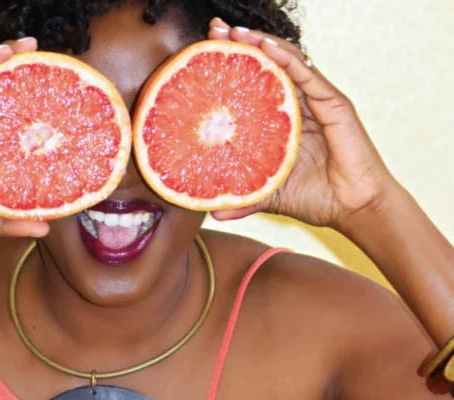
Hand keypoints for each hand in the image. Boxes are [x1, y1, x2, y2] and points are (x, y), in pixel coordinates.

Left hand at [207, 18, 398, 228]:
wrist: (353, 208)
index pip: (253, 87)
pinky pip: (307, 75)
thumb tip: (213, 212)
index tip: (203, 56)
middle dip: (240, 46)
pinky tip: (264, 46)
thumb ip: (243, 199)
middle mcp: (298, 107)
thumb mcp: (270, 196)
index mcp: (282, 123)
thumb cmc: (316, 199)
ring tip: (232, 31)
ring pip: (286, 63)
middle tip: (212, 31)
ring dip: (259, 43)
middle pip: (267, 67)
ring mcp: (317, 102)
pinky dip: (285, 58)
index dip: (231, 69)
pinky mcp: (334, 103)